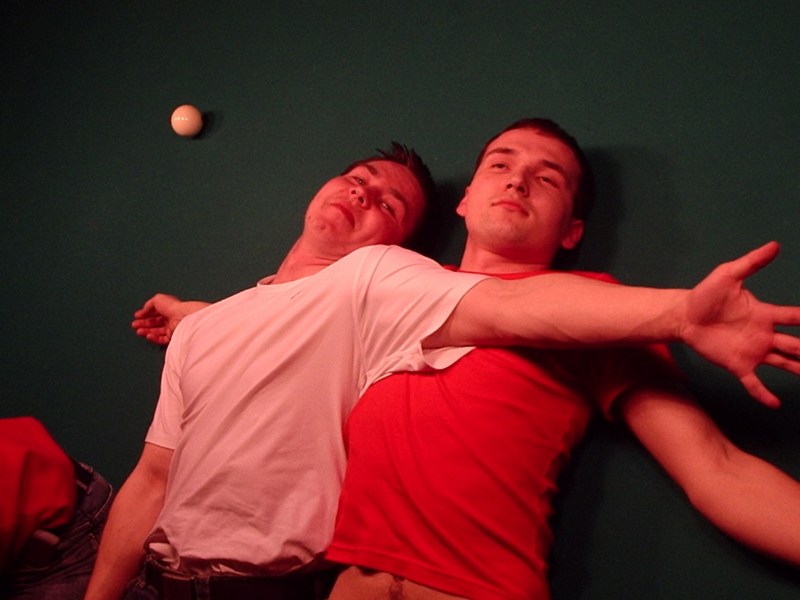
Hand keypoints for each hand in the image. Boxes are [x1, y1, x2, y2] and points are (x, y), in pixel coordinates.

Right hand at [131, 293, 207, 344]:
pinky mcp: (174, 336)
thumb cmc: (173, 307)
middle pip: (155, 322)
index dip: (145, 313)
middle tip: (135, 324)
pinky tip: (148, 335)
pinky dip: (154, 337)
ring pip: (157, 331)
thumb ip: (149, 304)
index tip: (137, 316)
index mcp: (169, 307)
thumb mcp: (157, 300)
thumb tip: (144, 309)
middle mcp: (172, 317)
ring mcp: (173, 327)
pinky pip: (162, 338)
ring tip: (138, 331)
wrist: (182, 318)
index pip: (155, 311)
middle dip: (144, 323)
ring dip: (147, 331)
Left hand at [681, 241, 799, 407]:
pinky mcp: (737, 364)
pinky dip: (764, 393)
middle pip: (797, 345)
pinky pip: (754, 382)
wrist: (684, 315)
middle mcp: (764, 335)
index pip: (796, 317)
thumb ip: (751, 263)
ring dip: (799, 370)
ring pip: (784, 363)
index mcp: (765, 314)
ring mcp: (753, 351)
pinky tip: (776, 404)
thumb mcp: (728, 275)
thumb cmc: (706, 295)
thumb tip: (775, 245)